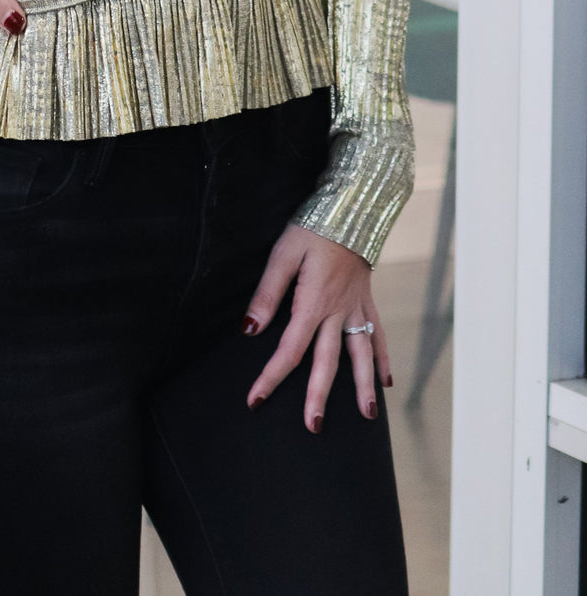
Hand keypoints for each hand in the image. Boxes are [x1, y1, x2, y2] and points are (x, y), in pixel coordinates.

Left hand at [241, 223, 391, 431]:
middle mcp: (338, 312)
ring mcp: (357, 308)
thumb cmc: (312, 230)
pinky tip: (386, 382)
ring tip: (367, 417)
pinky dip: (382, 359)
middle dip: (318, 396)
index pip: (289, 350)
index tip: (256, 400)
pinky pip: (378, 335)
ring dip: (363, 387)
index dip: (271, 377)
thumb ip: (267, 294)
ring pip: (361, 355)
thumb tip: (250, 330)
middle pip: (328, 362)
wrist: (351, 209)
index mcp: (313, 303)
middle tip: (314, 427)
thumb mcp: (282, 255)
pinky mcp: (367, 301)